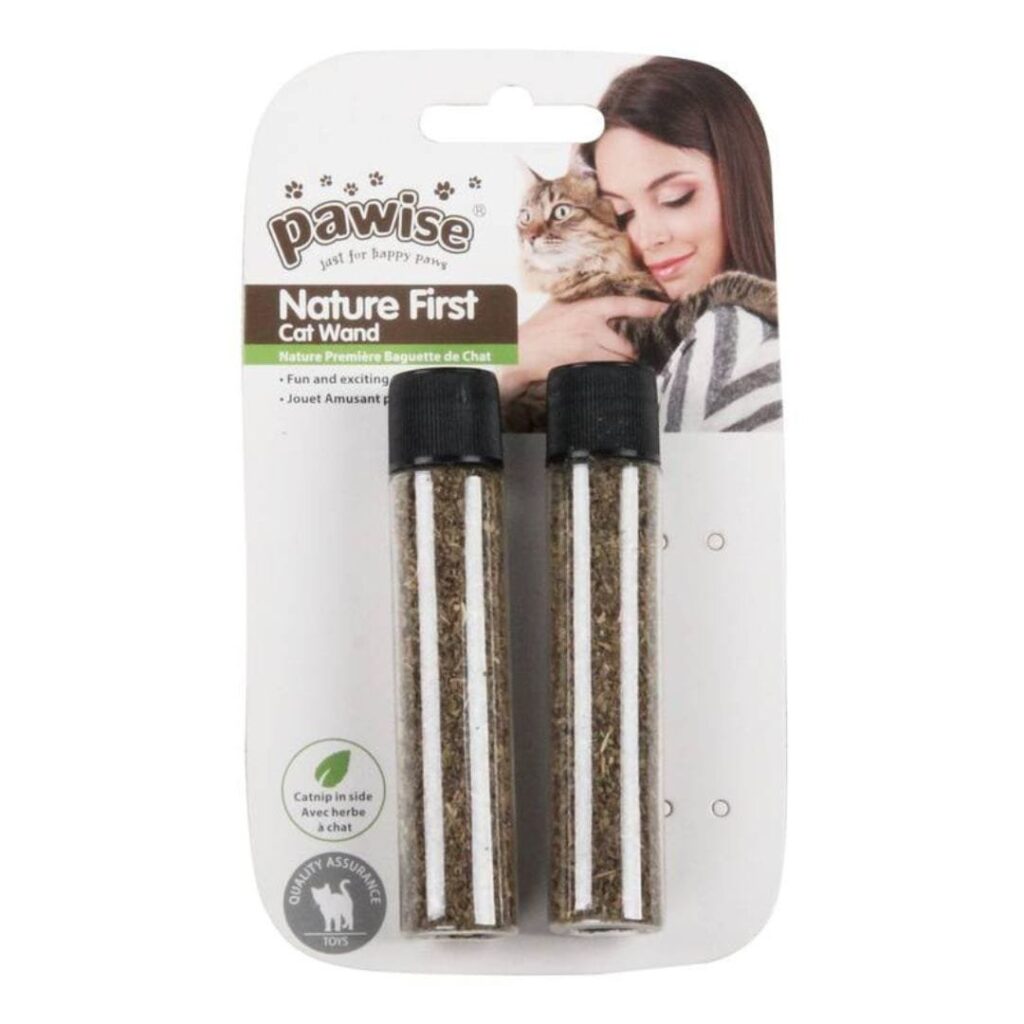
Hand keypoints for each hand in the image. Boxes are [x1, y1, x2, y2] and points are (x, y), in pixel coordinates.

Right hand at [498, 295, 668, 399]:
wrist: (519, 351)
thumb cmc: (538, 328)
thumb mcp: (559, 305)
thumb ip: (580, 300)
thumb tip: (599, 296)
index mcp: (588, 308)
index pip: (626, 305)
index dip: (649, 308)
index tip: (665, 309)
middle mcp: (591, 326)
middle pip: (628, 341)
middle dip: (638, 349)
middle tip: (645, 350)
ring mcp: (587, 347)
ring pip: (621, 359)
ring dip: (628, 364)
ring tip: (633, 365)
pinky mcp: (582, 364)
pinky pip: (608, 371)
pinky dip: (614, 373)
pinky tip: (616, 375)